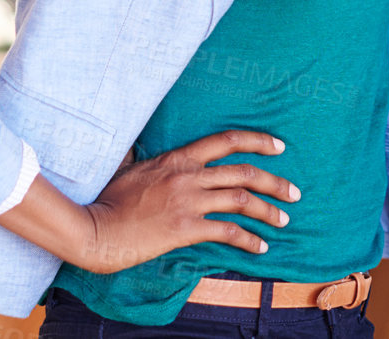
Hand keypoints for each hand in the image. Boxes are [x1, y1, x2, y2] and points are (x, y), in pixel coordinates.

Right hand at [75, 130, 299, 273]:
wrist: (94, 227)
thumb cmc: (106, 198)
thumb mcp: (131, 168)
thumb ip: (151, 160)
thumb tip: (154, 152)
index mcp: (177, 158)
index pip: (225, 141)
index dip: (257, 141)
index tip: (278, 146)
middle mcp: (187, 176)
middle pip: (243, 172)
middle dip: (274, 182)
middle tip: (294, 192)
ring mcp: (188, 201)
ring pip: (241, 200)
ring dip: (268, 211)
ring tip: (284, 219)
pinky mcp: (185, 228)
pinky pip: (227, 232)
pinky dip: (249, 239)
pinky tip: (260, 247)